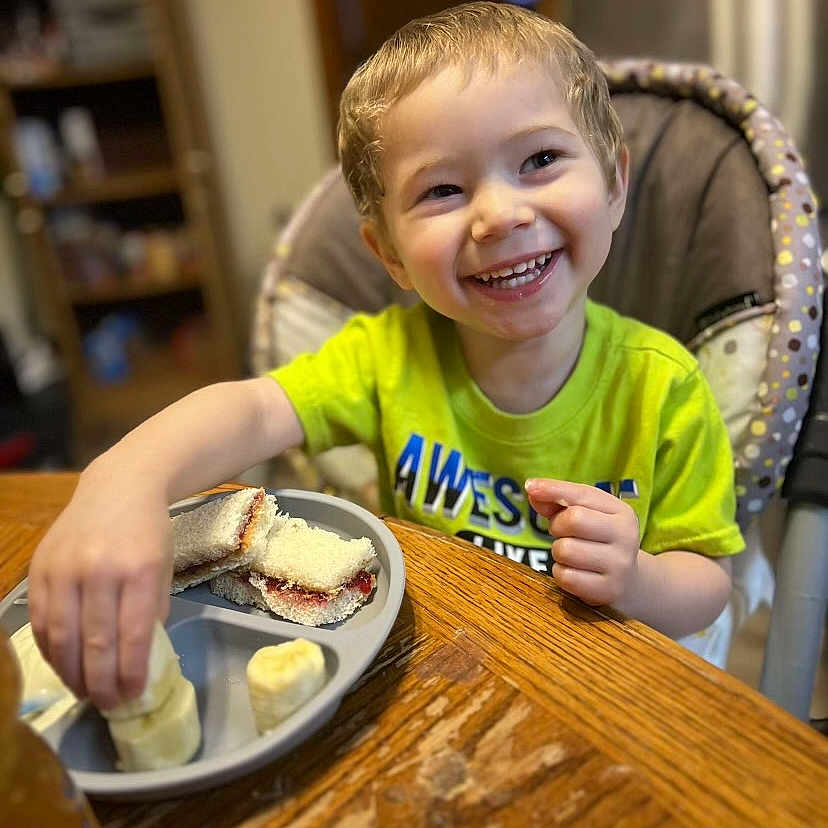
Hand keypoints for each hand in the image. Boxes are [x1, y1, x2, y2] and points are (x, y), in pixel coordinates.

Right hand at [27, 461, 172, 710]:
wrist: (118, 487)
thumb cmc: (149, 531)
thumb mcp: (164, 567)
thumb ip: (153, 610)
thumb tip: (140, 658)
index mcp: (139, 570)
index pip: (132, 634)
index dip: (130, 672)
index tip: (133, 696)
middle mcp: (99, 570)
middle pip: (94, 642)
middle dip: (102, 682)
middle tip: (109, 705)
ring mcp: (65, 569)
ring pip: (63, 637)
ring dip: (72, 674)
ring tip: (86, 693)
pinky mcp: (40, 569)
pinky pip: (42, 621)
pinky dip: (51, 650)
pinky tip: (64, 666)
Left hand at [525, 478, 640, 606]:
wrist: (627, 582)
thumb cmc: (597, 540)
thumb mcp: (586, 514)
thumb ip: (558, 499)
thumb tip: (532, 488)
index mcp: (622, 513)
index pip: (581, 494)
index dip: (552, 489)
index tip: (529, 487)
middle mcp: (626, 537)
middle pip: (573, 519)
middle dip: (557, 526)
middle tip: (565, 534)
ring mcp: (620, 566)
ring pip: (565, 550)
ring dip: (558, 552)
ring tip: (572, 554)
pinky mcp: (608, 590)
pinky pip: (565, 577)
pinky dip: (561, 574)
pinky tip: (574, 572)